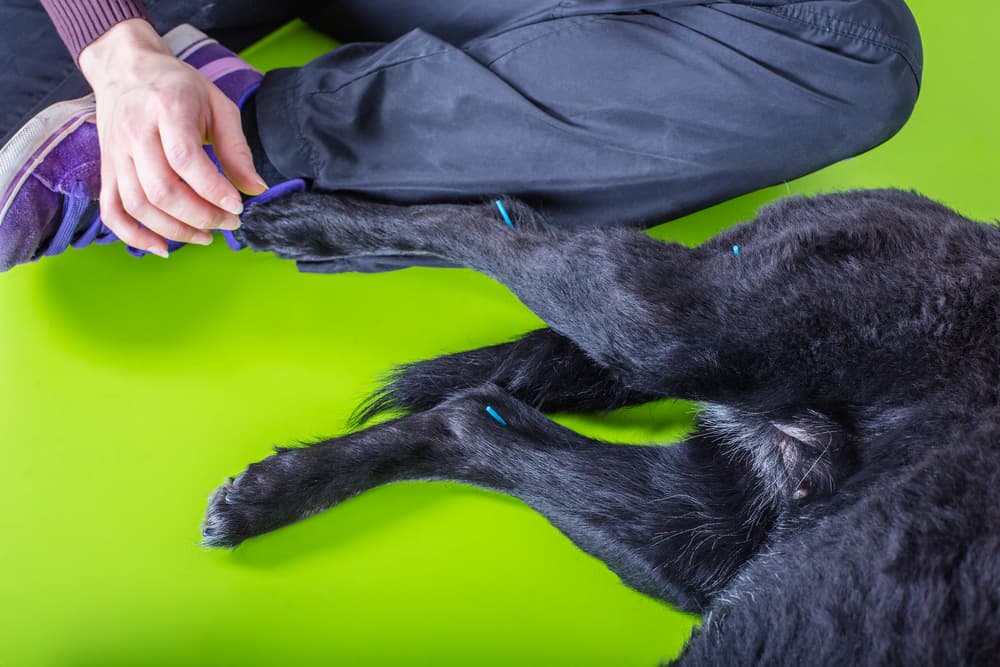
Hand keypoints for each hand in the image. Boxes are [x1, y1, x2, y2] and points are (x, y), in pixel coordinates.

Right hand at [79, 19, 266, 256]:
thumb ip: (237, 149)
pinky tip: (163, 248)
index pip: (186, 160)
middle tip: (228, 223)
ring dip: (175, 231)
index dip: (214, 190)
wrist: (125, 69)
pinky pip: (112, 211)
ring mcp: (115, 154)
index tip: (238, 206)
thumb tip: (255, 189)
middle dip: (200, 216)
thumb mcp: (218, 106)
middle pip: (161, 190)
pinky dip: (133, 236)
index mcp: (166, 109)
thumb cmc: (179, 86)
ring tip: (206, 236)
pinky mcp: (106, 169)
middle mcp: (134, 132)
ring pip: (138, 205)